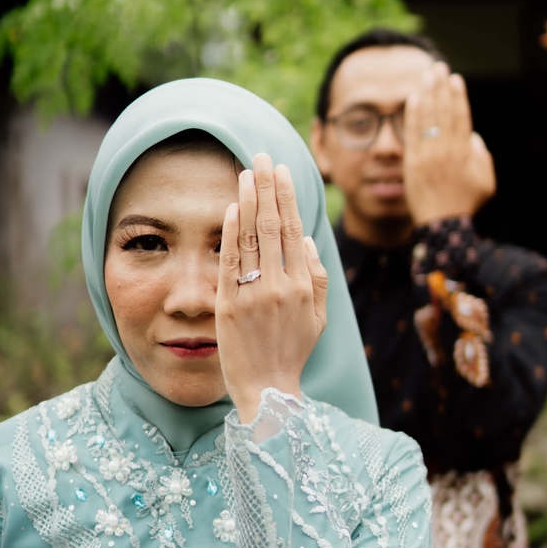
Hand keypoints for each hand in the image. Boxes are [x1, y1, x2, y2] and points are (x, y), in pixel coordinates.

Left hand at [216, 153, 327, 423]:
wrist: (268, 391)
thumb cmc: (293, 353)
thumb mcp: (318, 318)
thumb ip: (316, 277)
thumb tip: (305, 238)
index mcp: (305, 285)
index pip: (294, 229)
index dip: (286, 197)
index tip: (281, 170)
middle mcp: (282, 285)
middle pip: (273, 225)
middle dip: (267, 187)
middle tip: (261, 156)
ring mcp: (254, 295)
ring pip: (251, 238)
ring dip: (248, 201)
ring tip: (245, 172)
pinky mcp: (229, 306)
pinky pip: (230, 262)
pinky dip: (230, 234)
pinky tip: (230, 208)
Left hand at [403, 62, 495, 224]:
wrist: (443, 224)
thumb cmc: (466, 203)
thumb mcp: (486, 181)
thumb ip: (482, 156)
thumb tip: (473, 137)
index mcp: (465, 152)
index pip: (461, 116)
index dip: (458, 96)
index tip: (455, 79)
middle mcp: (446, 150)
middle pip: (443, 111)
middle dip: (441, 87)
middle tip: (438, 68)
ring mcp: (428, 155)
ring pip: (427, 118)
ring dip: (426, 94)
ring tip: (426, 76)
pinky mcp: (412, 163)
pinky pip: (412, 133)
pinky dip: (412, 115)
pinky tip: (412, 98)